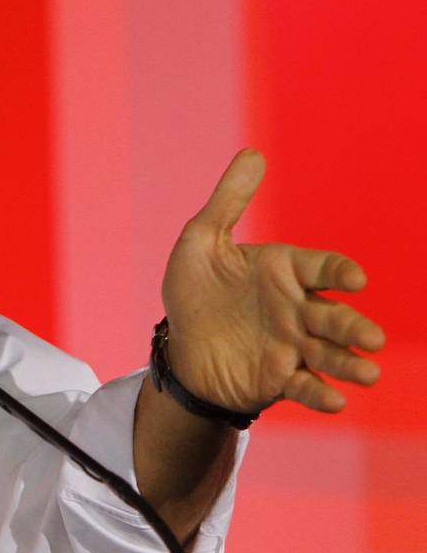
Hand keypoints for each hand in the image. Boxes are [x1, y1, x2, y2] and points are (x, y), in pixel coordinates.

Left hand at [159, 148, 384, 415]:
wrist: (180, 343)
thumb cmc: (197, 291)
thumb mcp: (202, 241)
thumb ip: (229, 201)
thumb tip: (253, 152)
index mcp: (284, 271)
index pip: (322, 267)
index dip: (339, 272)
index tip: (354, 278)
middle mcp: (297, 308)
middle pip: (333, 315)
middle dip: (354, 326)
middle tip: (372, 338)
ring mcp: (292, 345)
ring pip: (330, 353)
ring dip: (350, 363)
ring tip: (368, 372)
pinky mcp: (279, 377)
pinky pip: (305, 386)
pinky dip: (321, 394)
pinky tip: (336, 400)